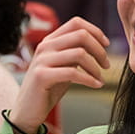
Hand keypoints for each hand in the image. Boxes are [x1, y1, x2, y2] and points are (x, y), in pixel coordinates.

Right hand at [10, 17, 109, 133]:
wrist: (27, 110)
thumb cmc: (48, 88)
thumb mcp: (63, 66)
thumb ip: (75, 53)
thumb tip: (98, 45)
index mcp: (50, 40)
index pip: (76, 23)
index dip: (95, 32)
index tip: (106, 45)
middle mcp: (45, 46)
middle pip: (81, 35)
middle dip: (99, 50)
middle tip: (106, 65)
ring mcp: (42, 60)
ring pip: (79, 53)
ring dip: (95, 67)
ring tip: (100, 78)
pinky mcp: (41, 76)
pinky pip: (72, 73)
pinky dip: (89, 79)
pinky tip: (96, 85)